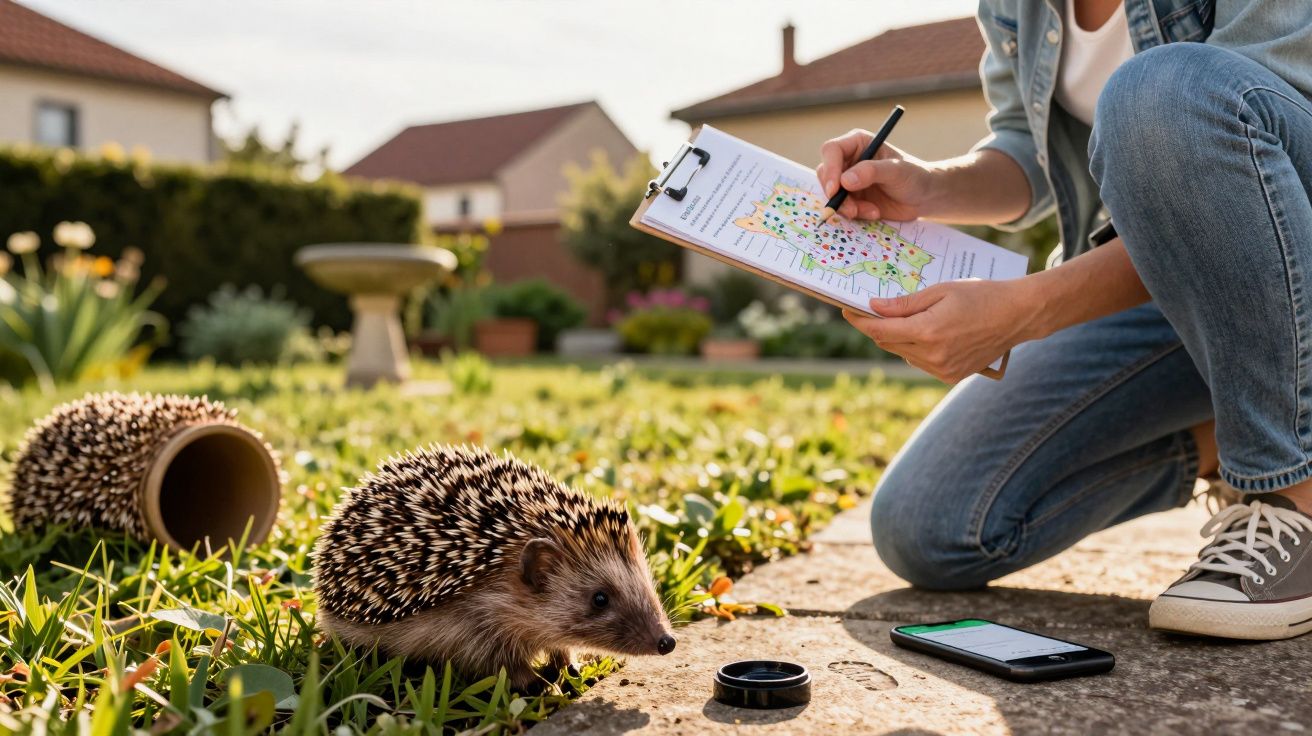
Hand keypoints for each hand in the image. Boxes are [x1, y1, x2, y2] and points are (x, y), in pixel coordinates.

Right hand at [816, 130, 938, 220]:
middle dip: (836, 194)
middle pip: (825, 174)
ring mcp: (848, 180)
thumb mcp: (896, 170)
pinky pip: (841, 207)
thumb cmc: (914, 176)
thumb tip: (845, 180)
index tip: (836, 189)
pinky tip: (874, 212)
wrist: (924, 197)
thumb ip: (871, 172)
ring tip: (871, 211)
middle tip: (851, 209)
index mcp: (858, 144)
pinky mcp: (851, 198)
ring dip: (847, 207)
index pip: (832, 150)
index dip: (830, 169)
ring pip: (831, 194)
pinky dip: (855, 213)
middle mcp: (849, 160)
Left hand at [843, 279, 1038, 382]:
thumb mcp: (940, 291)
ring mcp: (942, 369)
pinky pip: (920, 362)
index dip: (860, 321)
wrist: (1017, 316)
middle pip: (887, 343)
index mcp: (927, 332)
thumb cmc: (980, 296)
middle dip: (877, 327)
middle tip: (870, 310)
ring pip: (903, 354)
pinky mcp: (950, 376)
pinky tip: (926, 334)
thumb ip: (904, 303)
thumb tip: (873, 308)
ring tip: (906, 319)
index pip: (880, 330)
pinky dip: (915, 349)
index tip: (847, 310)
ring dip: (897, 338)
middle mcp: (932, 356)